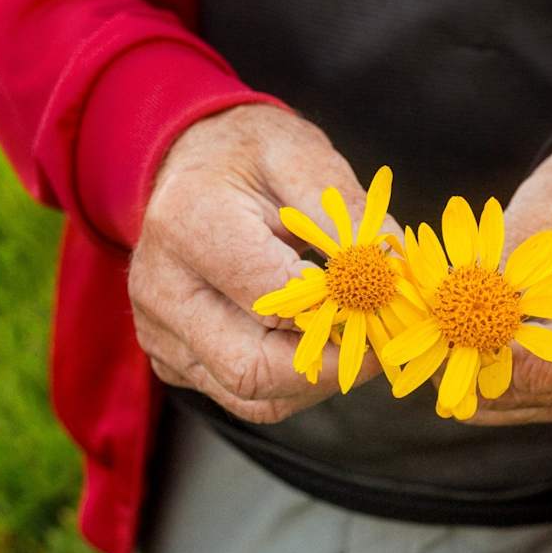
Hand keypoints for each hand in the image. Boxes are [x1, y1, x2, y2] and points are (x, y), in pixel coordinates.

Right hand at [128, 104, 383, 422]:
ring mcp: (160, 331)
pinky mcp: (172, 358)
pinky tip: (322, 346)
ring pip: (250, 396)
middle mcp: (161, 287)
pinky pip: (241, 397)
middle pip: (252, 366)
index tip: (388, 303)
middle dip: (331, 363)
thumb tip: (391, 270)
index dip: (340, 310)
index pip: (274, 297)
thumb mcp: (302, 156)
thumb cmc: (251, 156)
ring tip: (358, 342)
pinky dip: (293, 384)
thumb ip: (346, 213)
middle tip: (382, 339)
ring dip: (317, 380)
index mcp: (189, 223)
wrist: (192, 165)